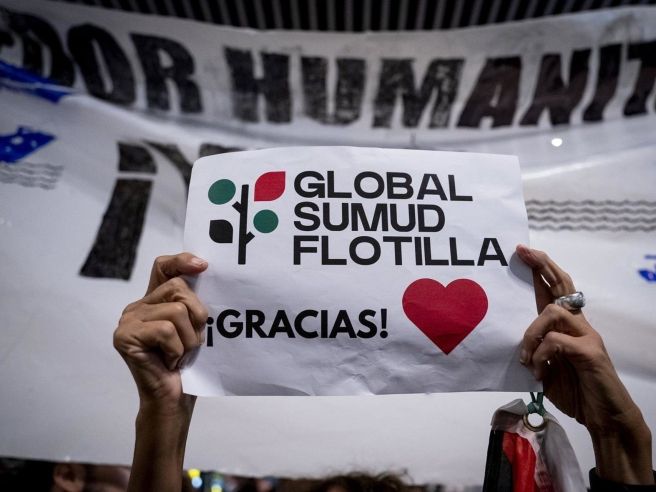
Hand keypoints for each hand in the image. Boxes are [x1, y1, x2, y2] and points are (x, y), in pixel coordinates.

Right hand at [113, 253, 207, 413]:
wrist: (173, 400)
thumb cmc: (188, 366)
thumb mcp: (196, 328)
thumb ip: (193, 304)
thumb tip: (206, 273)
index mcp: (155, 301)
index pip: (163, 266)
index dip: (182, 261)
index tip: (204, 266)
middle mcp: (138, 306)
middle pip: (178, 287)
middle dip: (197, 315)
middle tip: (193, 342)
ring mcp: (128, 320)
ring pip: (176, 310)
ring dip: (188, 339)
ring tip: (180, 355)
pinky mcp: (124, 336)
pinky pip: (166, 330)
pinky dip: (177, 350)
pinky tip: (169, 362)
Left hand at [516, 245, 652, 483]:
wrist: (605, 419)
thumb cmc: (577, 392)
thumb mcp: (546, 369)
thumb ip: (535, 352)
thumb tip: (513, 344)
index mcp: (567, 328)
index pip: (555, 291)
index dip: (541, 270)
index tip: (522, 252)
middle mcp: (578, 326)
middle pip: (563, 287)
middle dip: (543, 266)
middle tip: (525, 252)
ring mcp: (587, 337)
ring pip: (553, 312)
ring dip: (531, 332)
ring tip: (526, 357)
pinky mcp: (591, 353)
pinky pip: (557, 342)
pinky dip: (541, 354)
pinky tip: (538, 371)